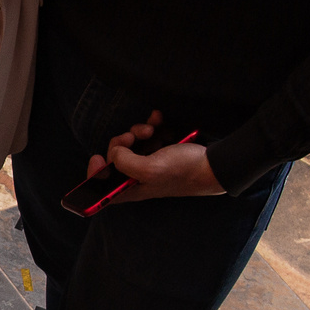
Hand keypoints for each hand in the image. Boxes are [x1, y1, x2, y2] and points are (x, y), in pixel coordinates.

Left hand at [85, 108, 221, 201]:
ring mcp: (150, 165)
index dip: (95, 175)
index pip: (102, 189)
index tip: (97, 158)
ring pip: (131, 146)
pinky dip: (152, 127)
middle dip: (121, 143)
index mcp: (132, 190)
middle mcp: (138, 179)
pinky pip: (149, 138)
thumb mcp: (149, 169)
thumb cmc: (183, 170)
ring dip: (138, 132)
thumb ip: (125, 162)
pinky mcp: (162, 153)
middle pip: (115, 160)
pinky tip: (158, 119)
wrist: (214, 164)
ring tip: (151, 129)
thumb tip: (114, 152)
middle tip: (132, 137)